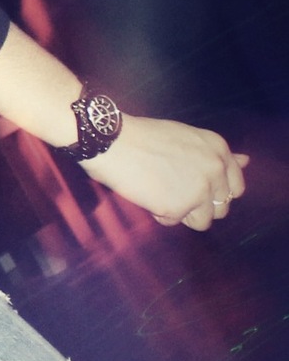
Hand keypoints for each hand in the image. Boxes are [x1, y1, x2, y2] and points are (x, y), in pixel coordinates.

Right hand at [81, 115, 247, 229]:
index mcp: (219, 150)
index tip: (194, 188)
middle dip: (200, 205)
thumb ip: (219, 156)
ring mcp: (198, 190)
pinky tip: (148, 195)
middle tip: (173, 189)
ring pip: (203, 221)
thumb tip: (246, 162)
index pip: (236, 187)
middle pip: (221, 208)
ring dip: (183, 213)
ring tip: (161, 193)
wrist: (113, 141)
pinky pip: (174, 223)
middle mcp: (215, 170)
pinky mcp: (178, 208)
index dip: (215, 193)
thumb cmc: (145, 137)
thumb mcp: (190, 138)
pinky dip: (160, 215)